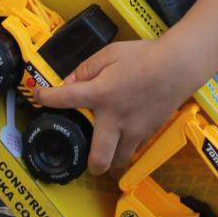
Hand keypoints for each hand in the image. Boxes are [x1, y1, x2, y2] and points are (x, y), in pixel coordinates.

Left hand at [38, 39, 190, 175]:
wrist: (179, 66)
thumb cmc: (144, 56)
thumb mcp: (111, 53)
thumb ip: (87, 68)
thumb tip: (69, 81)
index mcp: (101, 95)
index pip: (65, 99)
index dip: (46, 98)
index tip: (37, 97)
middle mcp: (115, 119)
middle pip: (98, 158)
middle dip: (88, 163)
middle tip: (84, 154)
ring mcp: (134, 130)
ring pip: (118, 160)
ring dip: (109, 159)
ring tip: (105, 147)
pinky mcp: (149, 133)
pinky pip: (134, 149)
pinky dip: (126, 148)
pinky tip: (125, 136)